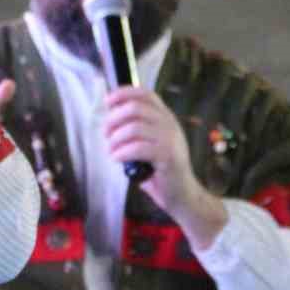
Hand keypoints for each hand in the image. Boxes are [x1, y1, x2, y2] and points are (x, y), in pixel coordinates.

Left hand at [103, 87, 226, 249]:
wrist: (183, 195)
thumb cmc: (161, 171)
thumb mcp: (150, 144)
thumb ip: (136, 130)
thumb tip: (109, 119)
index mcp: (166, 117)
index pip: (145, 94)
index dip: (123, 93)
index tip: (107, 102)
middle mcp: (170, 124)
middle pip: (135, 108)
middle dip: (114, 119)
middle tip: (106, 133)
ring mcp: (170, 139)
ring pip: (134, 128)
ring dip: (115, 139)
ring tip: (111, 150)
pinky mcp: (168, 156)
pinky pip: (137, 148)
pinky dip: (121, 152)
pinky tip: (116, 159)